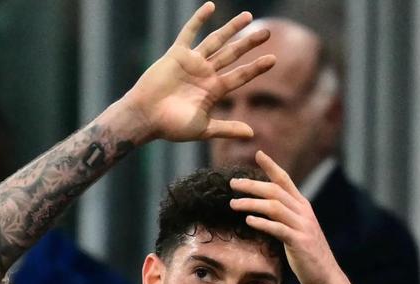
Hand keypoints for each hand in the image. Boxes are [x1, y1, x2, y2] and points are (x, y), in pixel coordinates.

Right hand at [122, 2, 275, 142]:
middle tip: (267, 33)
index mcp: (213, 91)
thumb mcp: (203, 128)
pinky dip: (199, 20)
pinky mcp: (177, 55)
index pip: (240, 76)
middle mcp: (205, 74)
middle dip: (249, 44)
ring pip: (216, 41)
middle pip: (233, 55)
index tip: (273, 60)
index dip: (256, 68)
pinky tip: (210, 7)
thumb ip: (227, 128)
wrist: (145, 117)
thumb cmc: (171, 127)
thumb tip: (252, 134)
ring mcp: (192, 63)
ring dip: (232, 29)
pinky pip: (189, 33)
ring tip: (249, 17)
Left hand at [229, 151, 351, 283]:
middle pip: (275, 191)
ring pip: (274, 207)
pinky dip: (263, 223)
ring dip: (251, 204)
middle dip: (252, 185)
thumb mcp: (297, 230)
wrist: (326, 278)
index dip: (272, 166)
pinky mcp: (299, 242)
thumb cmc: (308, 255)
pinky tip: (249, 221)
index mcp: (302, 206)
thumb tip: (264, 208)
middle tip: (233, 183)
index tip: (258, 153)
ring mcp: (302, 226)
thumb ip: (284, 217)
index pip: (285, 180)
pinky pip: (278, 228)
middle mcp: (304, 212)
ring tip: (233, 204)